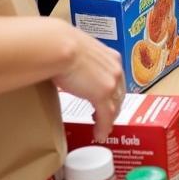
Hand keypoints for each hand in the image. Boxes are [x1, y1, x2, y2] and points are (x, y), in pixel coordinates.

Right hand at [56, 27, 125, 141]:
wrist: (59, 46)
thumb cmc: (60, 44)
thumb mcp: (79, 50)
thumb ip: (81, 60)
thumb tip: (70, 65)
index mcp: (112, 57)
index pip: (117, 79)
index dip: (113, 92)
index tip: (107, 100)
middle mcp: (115, 69)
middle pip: (119, 95)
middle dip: (113, 108)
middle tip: (104, 117)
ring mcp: (111, 83)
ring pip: (114, 107)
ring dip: (108, 120)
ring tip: (101, 129)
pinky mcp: (102, 95)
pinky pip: (106, 117)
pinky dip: (103, 128)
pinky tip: (99, 134)